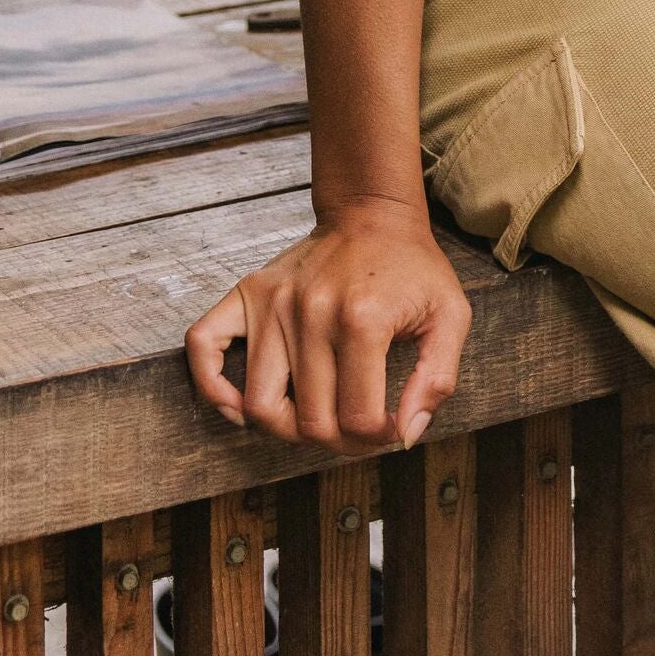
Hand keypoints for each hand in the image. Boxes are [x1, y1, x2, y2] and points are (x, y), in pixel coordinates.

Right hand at [186, 197, 470, 452]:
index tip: (388, 428)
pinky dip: (213, 386)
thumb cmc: (413, 268)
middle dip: (336, 441)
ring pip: (259, 404)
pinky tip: (239, 406)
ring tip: (314, 417)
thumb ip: (437, 378)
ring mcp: (273, 302)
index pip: (357, 418)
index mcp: (363, 320)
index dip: (376, 438)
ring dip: (286, 428)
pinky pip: (204, 346)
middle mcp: (311, 312)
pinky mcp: (248, 292)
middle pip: (308, 421)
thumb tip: (405, 435)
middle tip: (355, 429)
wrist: (374, 214)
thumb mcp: (450, 315)